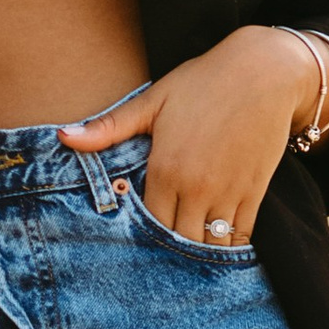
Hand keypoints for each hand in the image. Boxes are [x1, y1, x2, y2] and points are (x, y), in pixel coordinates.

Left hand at [59, 26, 320, 245]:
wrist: (266, 72)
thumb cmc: (204, 82)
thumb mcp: (153, 100)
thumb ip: (109, 127)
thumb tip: (63, 137)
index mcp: (166, 168)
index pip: (148, 223)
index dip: (142, 234)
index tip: (137, 238)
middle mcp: (196, 187)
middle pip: (178, 241)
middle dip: (169, 250)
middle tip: (160, 255)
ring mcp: (228, 192)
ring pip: (209, 244)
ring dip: (198, 253)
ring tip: (186, 256)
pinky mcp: (254, 192)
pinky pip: (240, 235)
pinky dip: (228, 246)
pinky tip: (216, 247)